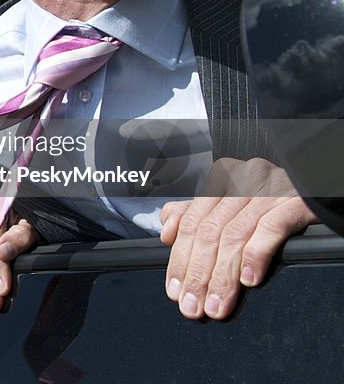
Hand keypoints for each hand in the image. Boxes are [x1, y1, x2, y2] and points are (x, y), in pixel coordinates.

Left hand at [159, 157, 315, 319]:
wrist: (318, 187)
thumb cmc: (273, 199)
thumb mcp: (231, 201)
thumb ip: (196, 214)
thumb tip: (167, 233)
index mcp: (223, 181)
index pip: (192, 223)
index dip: (180, 258)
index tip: (175, 289)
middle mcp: (242, 182)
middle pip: (210, 232)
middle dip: (197, 273)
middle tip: (193, 305)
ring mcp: (269, 190)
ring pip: (235, 235)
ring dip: (223, 276)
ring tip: (217, 304)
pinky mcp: (296, 201)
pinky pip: (270, 228)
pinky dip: (255, 255)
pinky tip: (249, 280)